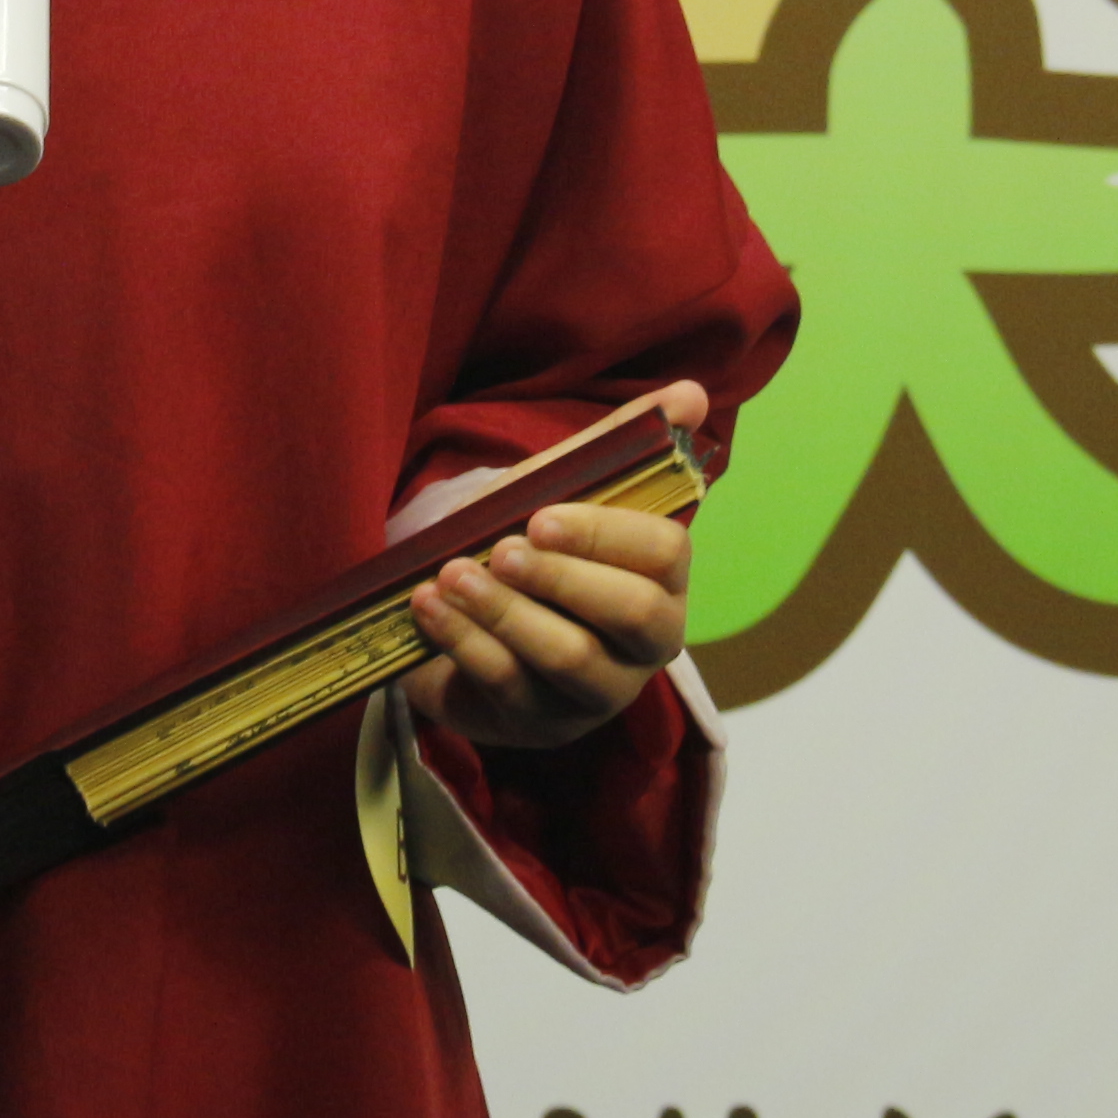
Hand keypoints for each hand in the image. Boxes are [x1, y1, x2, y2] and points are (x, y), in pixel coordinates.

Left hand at [403, 384, 710, 751]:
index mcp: (664, 581)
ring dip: (505, 613)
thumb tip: (690, 392)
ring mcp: (595, 695)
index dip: (606, 534)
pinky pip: (507, 686)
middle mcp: (645, 646)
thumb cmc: (537, 545)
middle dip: (562, 579)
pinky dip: (462, 641)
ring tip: (451, 575)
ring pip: (567, 659)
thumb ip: (625, 440)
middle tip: (500, 551)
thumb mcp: (568, 488)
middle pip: (631, 616)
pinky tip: (427, 605)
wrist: (473, 611)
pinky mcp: (539, 725)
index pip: (666, 555)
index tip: (542, 516)